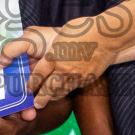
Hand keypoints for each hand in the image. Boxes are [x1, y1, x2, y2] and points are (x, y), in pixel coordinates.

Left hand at [0, 16, 115, 108]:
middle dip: (41, 98)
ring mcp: (76, 76)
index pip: (39, 74)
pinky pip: (73, 88)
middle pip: (48, 88)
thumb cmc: (84, 30)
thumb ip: (52, 47)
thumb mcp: (61, 34)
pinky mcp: (87, 79)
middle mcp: (64, 68)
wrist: (107, 37)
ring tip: (47, 100)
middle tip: (36, 103)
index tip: (28, 87)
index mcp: (54, 55)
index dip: (32, 83)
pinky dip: (66, 91)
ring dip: (53, 97)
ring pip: (61, 91)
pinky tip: (63, 91)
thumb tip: (44, 52)